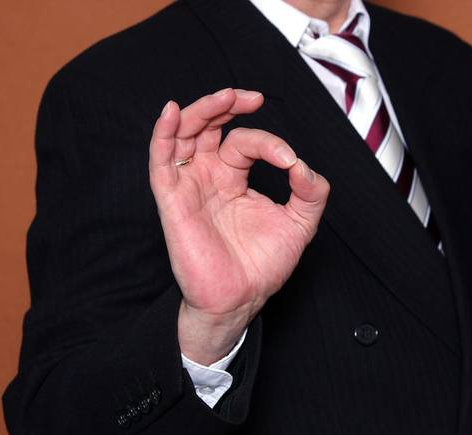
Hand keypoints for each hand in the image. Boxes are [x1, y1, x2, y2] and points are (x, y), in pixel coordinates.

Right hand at [149, 88, 329, 364]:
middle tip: (252, 97)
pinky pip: (160, 161)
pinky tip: (172, 112)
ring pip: (184, 135)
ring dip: (202, 110)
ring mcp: (189, 186)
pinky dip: (163, 134)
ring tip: (226, 97)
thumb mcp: (299, 224)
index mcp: (234, 179)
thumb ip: (311, 193)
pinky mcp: (172, 201)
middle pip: (208, 127)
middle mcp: (209, 177)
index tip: (289, 161)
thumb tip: (305, 166)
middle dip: (227, 105)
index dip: (269, 143)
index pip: (245, 142)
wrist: (240, 299)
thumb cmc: (262, 266)